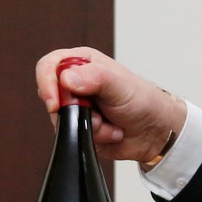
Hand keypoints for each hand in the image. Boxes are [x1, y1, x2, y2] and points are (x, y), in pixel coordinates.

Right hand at [33, 47, 186, 165]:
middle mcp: (75, 84)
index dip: (46, 83)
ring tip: (109, 121)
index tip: (54, 103)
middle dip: (74, 111)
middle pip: (52, 96)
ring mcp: (76, 108)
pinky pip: (74, 137)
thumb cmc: (142, 100)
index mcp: (82, 64)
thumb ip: (94, 77)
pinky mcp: (80, 128)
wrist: (155, 130)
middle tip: (95, 111)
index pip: (49, 66)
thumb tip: (66, 79)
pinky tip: (111, 132)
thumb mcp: (120, 84)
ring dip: (90, 126)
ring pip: (62, 121)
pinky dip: (95, 137)